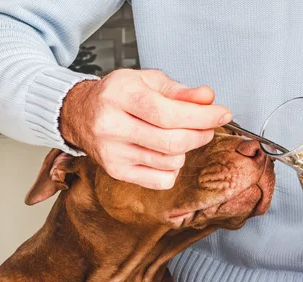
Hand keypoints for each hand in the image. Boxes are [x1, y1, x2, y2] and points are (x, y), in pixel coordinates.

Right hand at [59, 69, 232, 189]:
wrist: (80, 113)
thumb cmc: (117, 95)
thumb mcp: (147, 81)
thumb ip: (180, 91)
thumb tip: (207, 98)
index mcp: (120, 95)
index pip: (169, 113)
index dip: (202, 116)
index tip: (222, 114)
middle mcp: (112, 125)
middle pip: (172, 141)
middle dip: (200, 134)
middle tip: (207, 127)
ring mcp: (113, 152)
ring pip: (170, 162)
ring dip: (185, 151)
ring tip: (179, 137)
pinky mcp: (116, 171)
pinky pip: (160, 180)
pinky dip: (172, 170)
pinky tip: (165, 155)